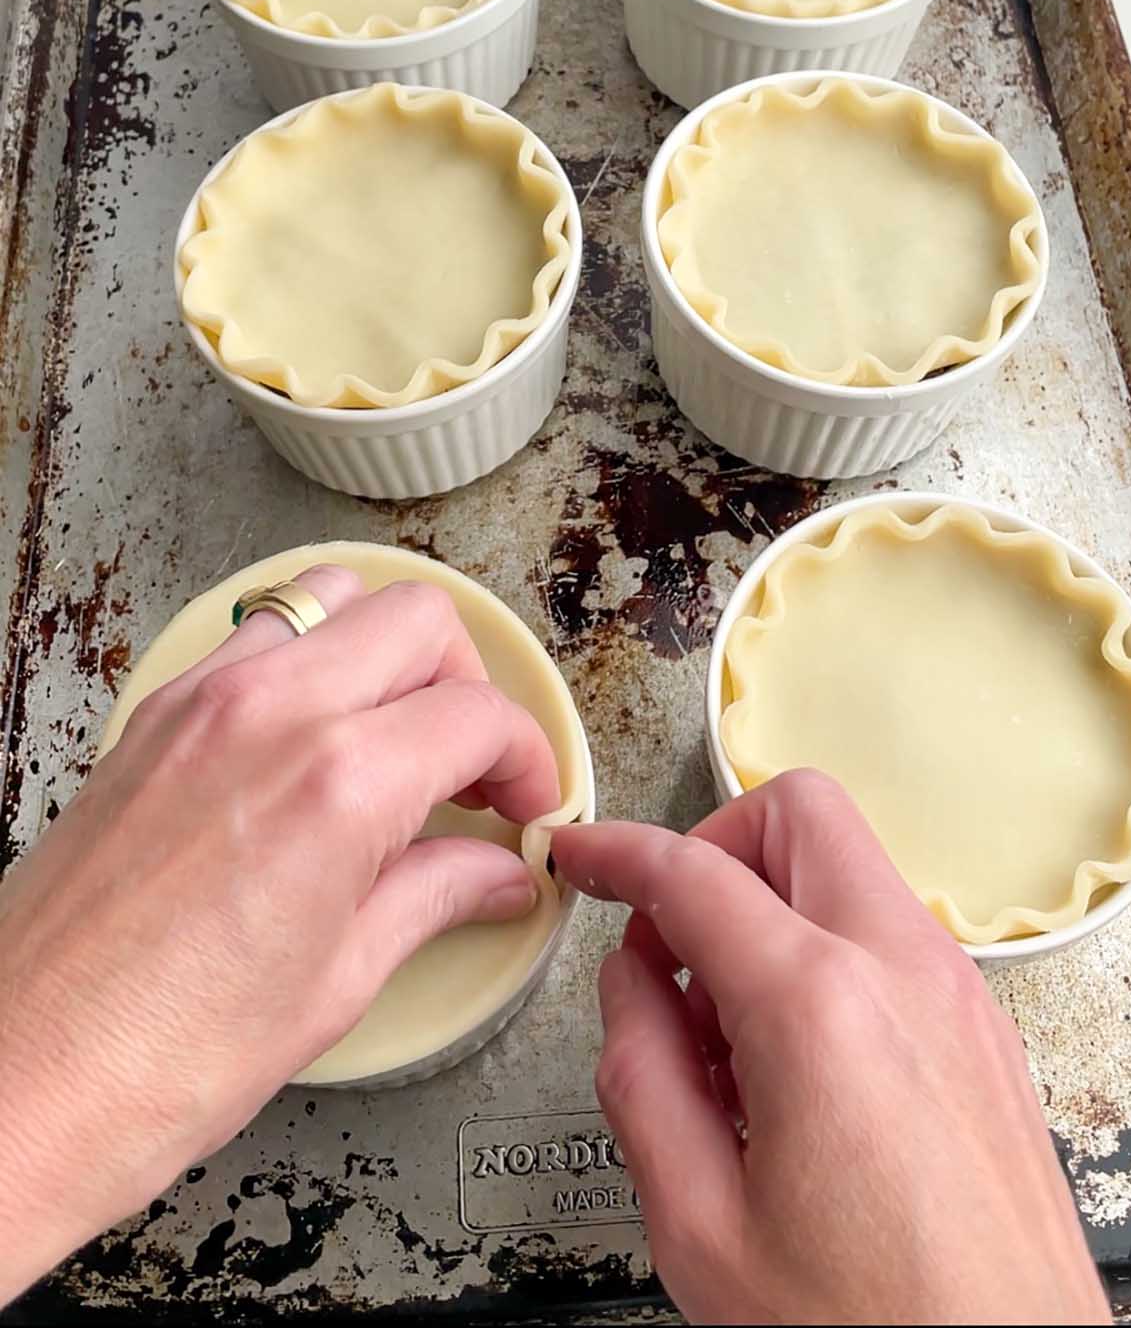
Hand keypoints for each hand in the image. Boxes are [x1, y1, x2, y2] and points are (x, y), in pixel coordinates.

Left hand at [0, 565, 557, 1303]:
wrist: (18, 1083)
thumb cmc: (158, 1057)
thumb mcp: (337, 980)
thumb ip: (434, 896)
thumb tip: (496, 871)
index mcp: (339, 782)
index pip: (478, 714)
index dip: (527, 758)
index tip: (526, 803)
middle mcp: (272, 713)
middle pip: (419, 621)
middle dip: (469, 685)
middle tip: (474, 769)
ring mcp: (202, 700)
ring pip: (334, 598)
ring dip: (387, 651)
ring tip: (397, 736)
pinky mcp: (152, 715)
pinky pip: (256, 635)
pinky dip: (308, 659)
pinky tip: (314, 740)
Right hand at [553, 772, 1108, 1326]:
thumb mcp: (700, 1226)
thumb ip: (641, 1077)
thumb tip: (631, 984)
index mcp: (821, 1010)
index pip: (695, 873)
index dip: (617, 852)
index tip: (581, 856)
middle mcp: (905, 973)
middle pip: (798, 814)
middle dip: (715, 850)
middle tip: (670, 944)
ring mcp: (959, 996)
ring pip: (847, 869)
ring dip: (769, 909)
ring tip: (727, 1042)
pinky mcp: (985, 1032)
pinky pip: (888, 935)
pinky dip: (824, 953)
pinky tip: (793, 1070)